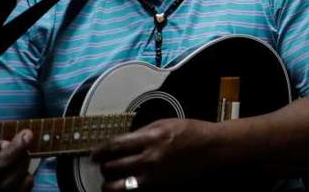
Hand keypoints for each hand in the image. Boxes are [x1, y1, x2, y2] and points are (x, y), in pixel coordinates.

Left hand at [92, 118, 217, 189]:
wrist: (213, 149)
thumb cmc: (192, 132)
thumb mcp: (166, 123)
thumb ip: (143, 132)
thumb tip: (123, 142)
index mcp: (151, 137)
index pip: (115, 146)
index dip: (100, 150)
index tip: (94, 153)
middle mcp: (150, 158)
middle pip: (112, 167)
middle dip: (104, 166)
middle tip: (102, 164)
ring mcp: (154, 176)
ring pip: (117, 186)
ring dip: (109, 183)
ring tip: (109, 180)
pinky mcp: (159, 187)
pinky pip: (133, 191)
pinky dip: (126, 189)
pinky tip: (126, 185)